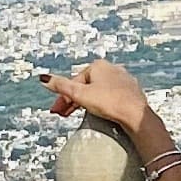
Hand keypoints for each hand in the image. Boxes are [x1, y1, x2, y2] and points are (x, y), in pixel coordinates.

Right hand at [40, 61, 162, 144]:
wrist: (135, 114)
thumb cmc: (110, 102)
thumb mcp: (80, 94)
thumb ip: (61, 86)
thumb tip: (44, 79)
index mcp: (98, 66)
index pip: (74, 81)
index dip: (63, 97)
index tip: (57, 111)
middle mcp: (111, 68)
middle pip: (86, 86)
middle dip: (73, 100)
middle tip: (63, 114)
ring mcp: (122, 79)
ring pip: (98, 90)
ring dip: (86, 102)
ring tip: (79, 114)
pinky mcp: (130, 91)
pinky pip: (110, 96)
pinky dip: (101, 103)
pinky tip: (100, 111)